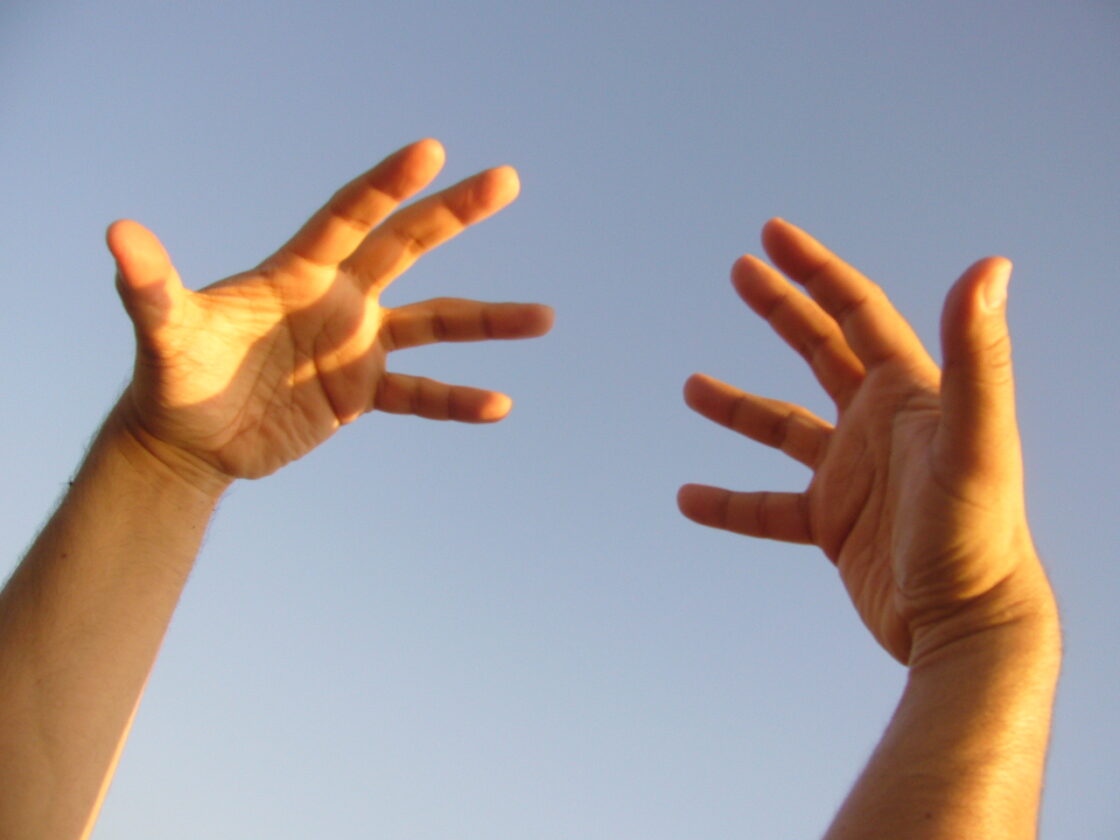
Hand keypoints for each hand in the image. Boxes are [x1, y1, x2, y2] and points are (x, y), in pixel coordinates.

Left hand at [106, 140, 552, 486]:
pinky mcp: (363, 394)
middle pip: (407, 247)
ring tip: (545, 317)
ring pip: (435, 324)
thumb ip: (150, 286)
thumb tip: (118, 236)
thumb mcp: (163, 332)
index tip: (431, 152)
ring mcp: (357, 346)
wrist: (192, 440)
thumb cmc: (174, 376)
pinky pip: (421, 395)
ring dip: (488, 320)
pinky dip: (456, 402)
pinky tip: (499, 405)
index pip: (349, 218)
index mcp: (299, 273)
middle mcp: (339, 299)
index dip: (386, 186)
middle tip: (505, 180)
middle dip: (454, 213)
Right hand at [678, 220, 1053, 664]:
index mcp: (910, 392)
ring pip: (785, 427)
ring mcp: (854, 475)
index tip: (771, 234)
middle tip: (738, 269)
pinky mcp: (835, 524)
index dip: (815, 269)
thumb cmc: (978, 535)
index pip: (857, 311)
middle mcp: (881, 424)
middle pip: (821, 349)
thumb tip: (992, 264)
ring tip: (690, 385)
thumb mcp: (975, 441)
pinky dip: (730, 502)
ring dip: (739, 406)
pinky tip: (689, 498)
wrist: (967, 627)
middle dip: (781, 306)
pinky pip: (768, 507)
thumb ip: (978, 356)